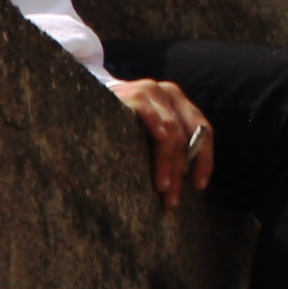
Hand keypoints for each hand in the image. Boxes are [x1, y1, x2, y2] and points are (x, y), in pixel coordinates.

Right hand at [112, 76, 218, 203]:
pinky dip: (155, 123)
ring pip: (171, 129)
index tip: (199, 186)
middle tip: (172, 198)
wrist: (84, 104)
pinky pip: (146, 108)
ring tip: (161, 187)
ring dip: (167, 161)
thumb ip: (167, 146)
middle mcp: (169, 93)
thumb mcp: (148, 135)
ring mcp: (150, 90)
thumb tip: (183, 181)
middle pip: (185, 135)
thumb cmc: (119, 124)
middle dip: (180, 170)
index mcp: (179, 103)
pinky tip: (159, 137)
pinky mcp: (130, 92)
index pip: (203, 131)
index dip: (204, 159)